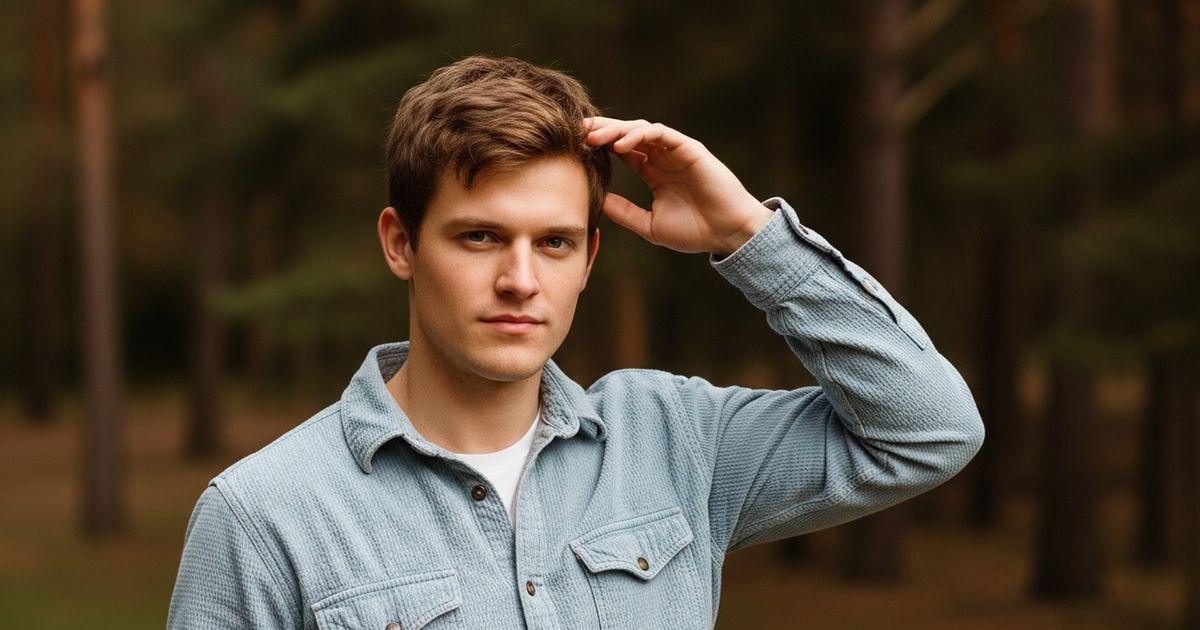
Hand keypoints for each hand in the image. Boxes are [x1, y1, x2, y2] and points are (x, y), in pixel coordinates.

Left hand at [584, 117, 773, 255]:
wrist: (727, 233)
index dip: (597, 146)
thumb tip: (598, 202)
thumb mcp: (650, 225)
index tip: (573, 148)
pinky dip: (639, 136)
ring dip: (615, 130)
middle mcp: (662, 157)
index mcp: (653, 172)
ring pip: (640, 129)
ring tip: (593, 138)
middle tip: (574, 133)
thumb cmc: (695, 231)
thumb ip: (624, 213)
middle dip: (600, 131)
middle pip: (625, 134)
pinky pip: (660, 133)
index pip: (620, 149)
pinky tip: (621, 146)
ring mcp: (676, 151)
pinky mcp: (689, 148)